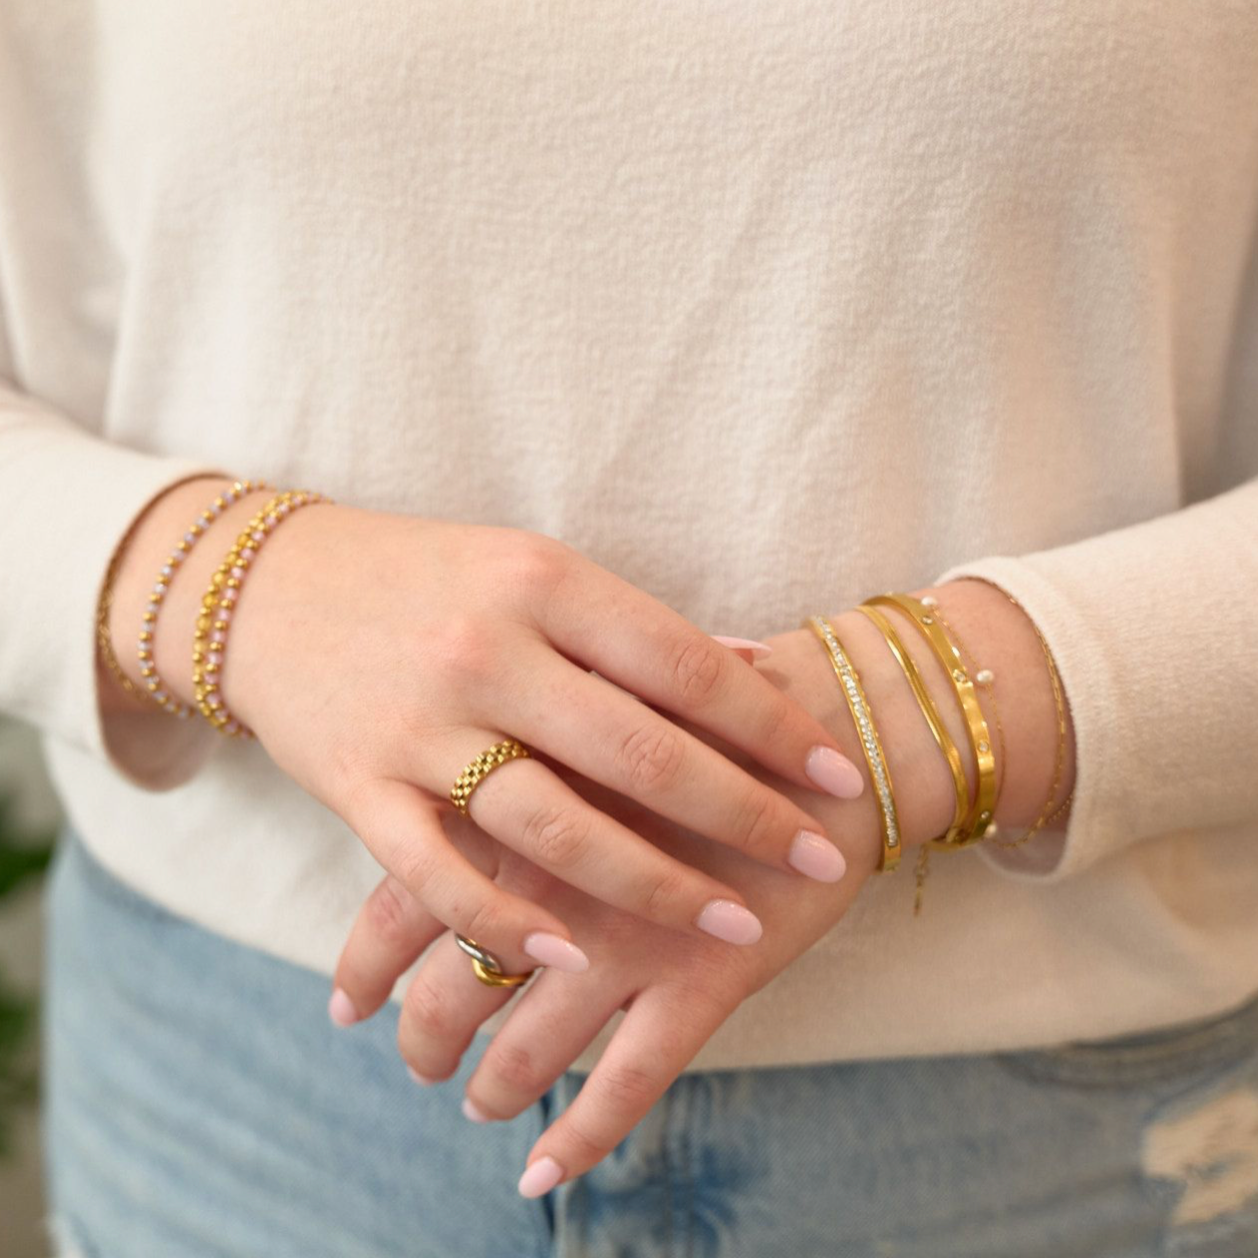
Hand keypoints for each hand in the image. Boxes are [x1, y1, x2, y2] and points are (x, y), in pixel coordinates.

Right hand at [106, 478, 865, 972]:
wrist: (271, 588)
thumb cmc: (430, 579)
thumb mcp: (533, 571)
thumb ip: (634, 630)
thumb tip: (752, 666)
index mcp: (542, 583)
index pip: (683, 666)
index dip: (772, 725)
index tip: (840, 776)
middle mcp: (486, 650)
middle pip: (638, 751)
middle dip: (741, 815)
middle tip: (815, 859)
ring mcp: (418, 724)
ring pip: (552, 824)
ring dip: (652, 886)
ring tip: (733, 925)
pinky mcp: (356, 786)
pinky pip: (438, 872)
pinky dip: (504, 921)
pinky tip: (571, 958)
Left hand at [329, 612, 957, 1191]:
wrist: (830, 723)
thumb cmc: (707, 703)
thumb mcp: (599, 706)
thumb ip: (528, 748)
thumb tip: (455, 779)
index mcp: (519, 804)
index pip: (407, 901)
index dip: (365, 962)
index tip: (345, 1003)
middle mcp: (557, 881)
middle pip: (451, 992)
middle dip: (424, 1041)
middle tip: (419, 1060)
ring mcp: (631, 937)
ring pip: (527, 1051)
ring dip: (492, 1089)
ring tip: (479, 1102)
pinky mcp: (705, 977)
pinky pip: (627, 1083)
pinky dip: (580, 1138)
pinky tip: (540, 1173)